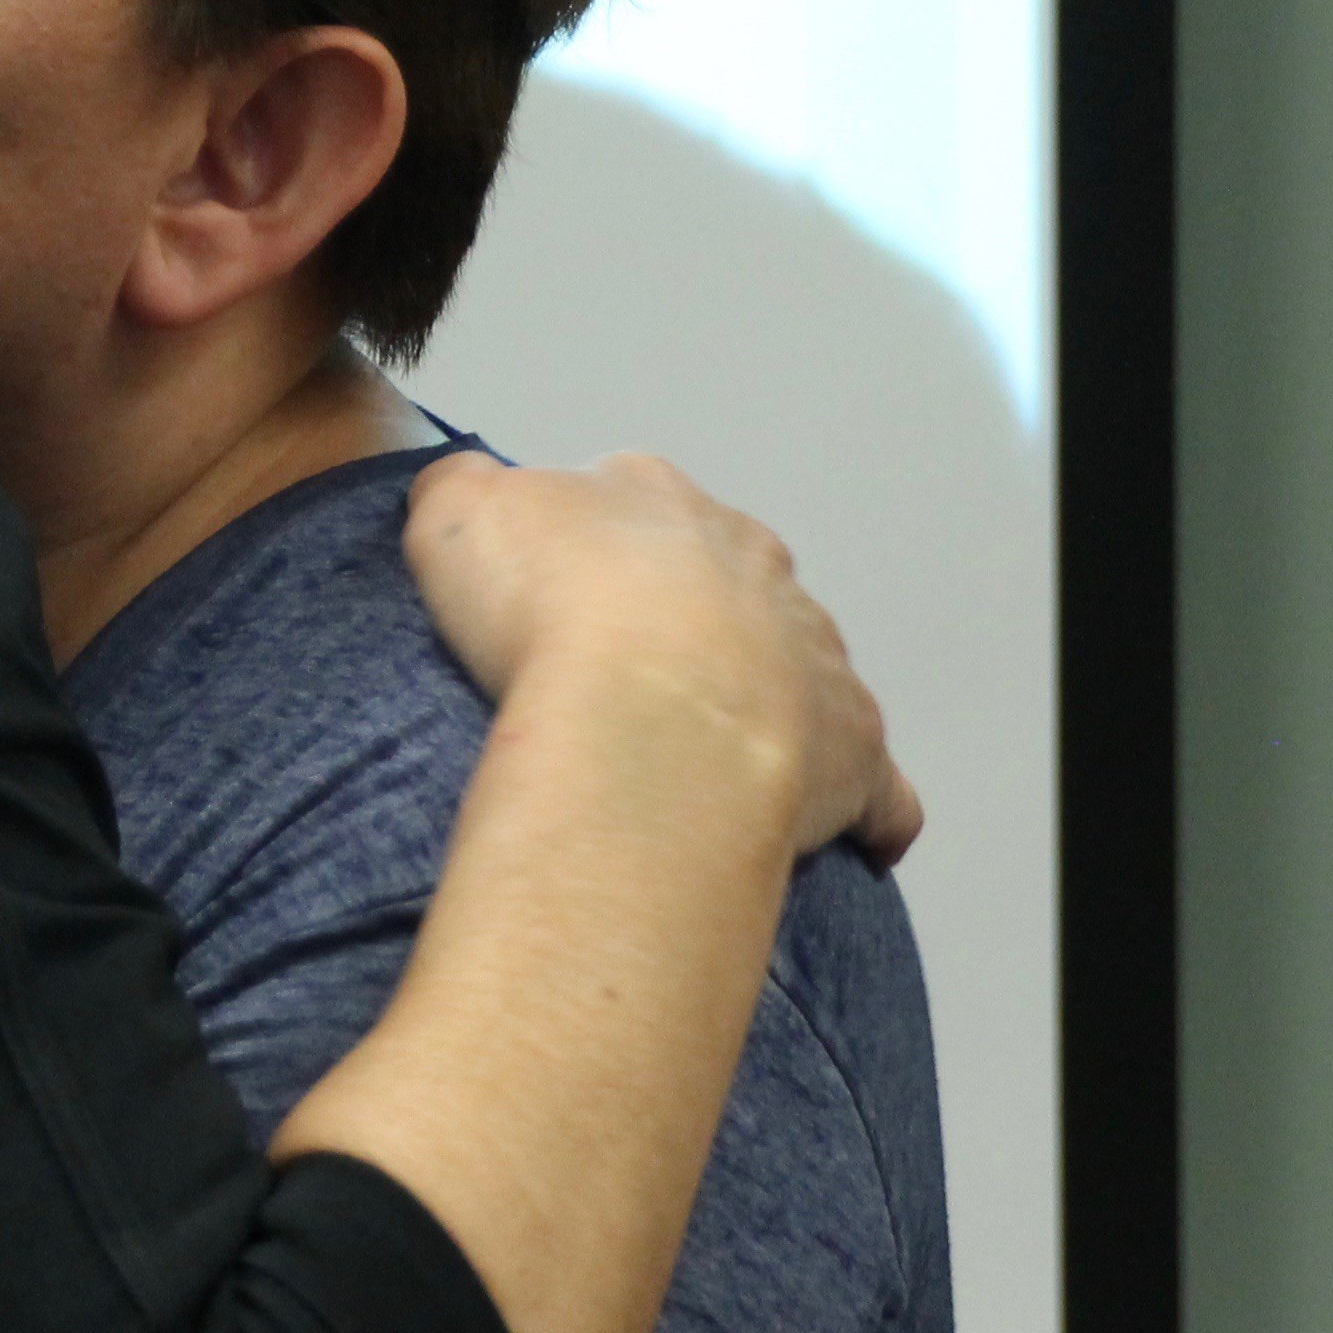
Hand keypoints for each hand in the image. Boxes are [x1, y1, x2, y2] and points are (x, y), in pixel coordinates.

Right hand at [404, 452, 925, 870]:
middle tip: (620, 695)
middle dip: (688, 627)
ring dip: (766, 708)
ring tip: (703, 773)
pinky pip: (877, 788)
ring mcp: (815, 652)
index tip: (552, 609)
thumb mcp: (455, 513)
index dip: (589, 557)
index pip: (630, 506)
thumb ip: (463, 491)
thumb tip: (469, 494)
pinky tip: (834, 841)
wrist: (647, 711)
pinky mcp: (856, 748)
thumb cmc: (547, 609)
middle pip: (726, 583)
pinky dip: (863, 811)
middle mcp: (752, 563)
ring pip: (800, 670)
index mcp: (658, 502)